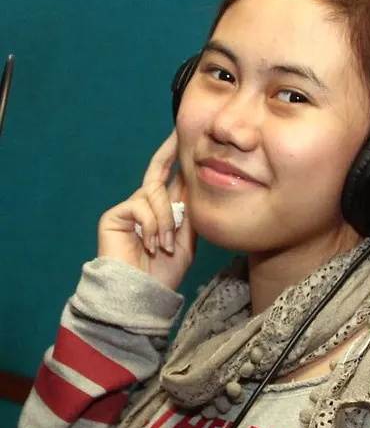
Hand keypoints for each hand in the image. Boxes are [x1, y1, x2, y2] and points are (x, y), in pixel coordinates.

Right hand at [98, 132, 195, 290]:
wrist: (142, 293)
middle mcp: (146, 205)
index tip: (185, 136)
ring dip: (164, 220)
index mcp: (165, 209)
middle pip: (158, 173)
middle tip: (178, 134)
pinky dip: (150, 225)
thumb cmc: (165, 272)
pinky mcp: (115, 215)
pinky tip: (150, 245)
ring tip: (164, 245)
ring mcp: (130, 209)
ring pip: (154, 194)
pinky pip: (140, 206)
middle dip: (169, 153)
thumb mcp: (187, 239)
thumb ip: (189, 212)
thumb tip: (197, 181)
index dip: (178, 157)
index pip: (172, 178)